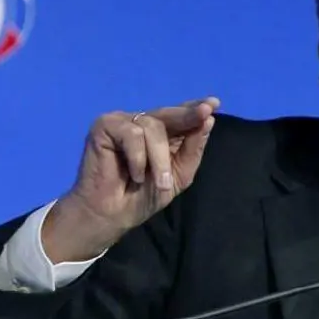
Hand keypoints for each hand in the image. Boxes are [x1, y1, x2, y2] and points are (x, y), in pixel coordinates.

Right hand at [42, 97, 218, 262]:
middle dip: (188, 115)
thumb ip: (192, 148)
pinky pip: (131, 133)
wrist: (114, 215)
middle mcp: (142, 123)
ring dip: (160, 158)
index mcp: (160, 133)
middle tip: (205, 113)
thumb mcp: (178, 174)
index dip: (195, 107)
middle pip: (169, 113)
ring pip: (152, 127)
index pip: (179, 115)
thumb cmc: (144, 196)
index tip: (215, 103)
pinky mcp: (104, 126)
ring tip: (160, 181)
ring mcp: (123, 122)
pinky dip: (138, 157)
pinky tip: (135, 174)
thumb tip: (208, 120)